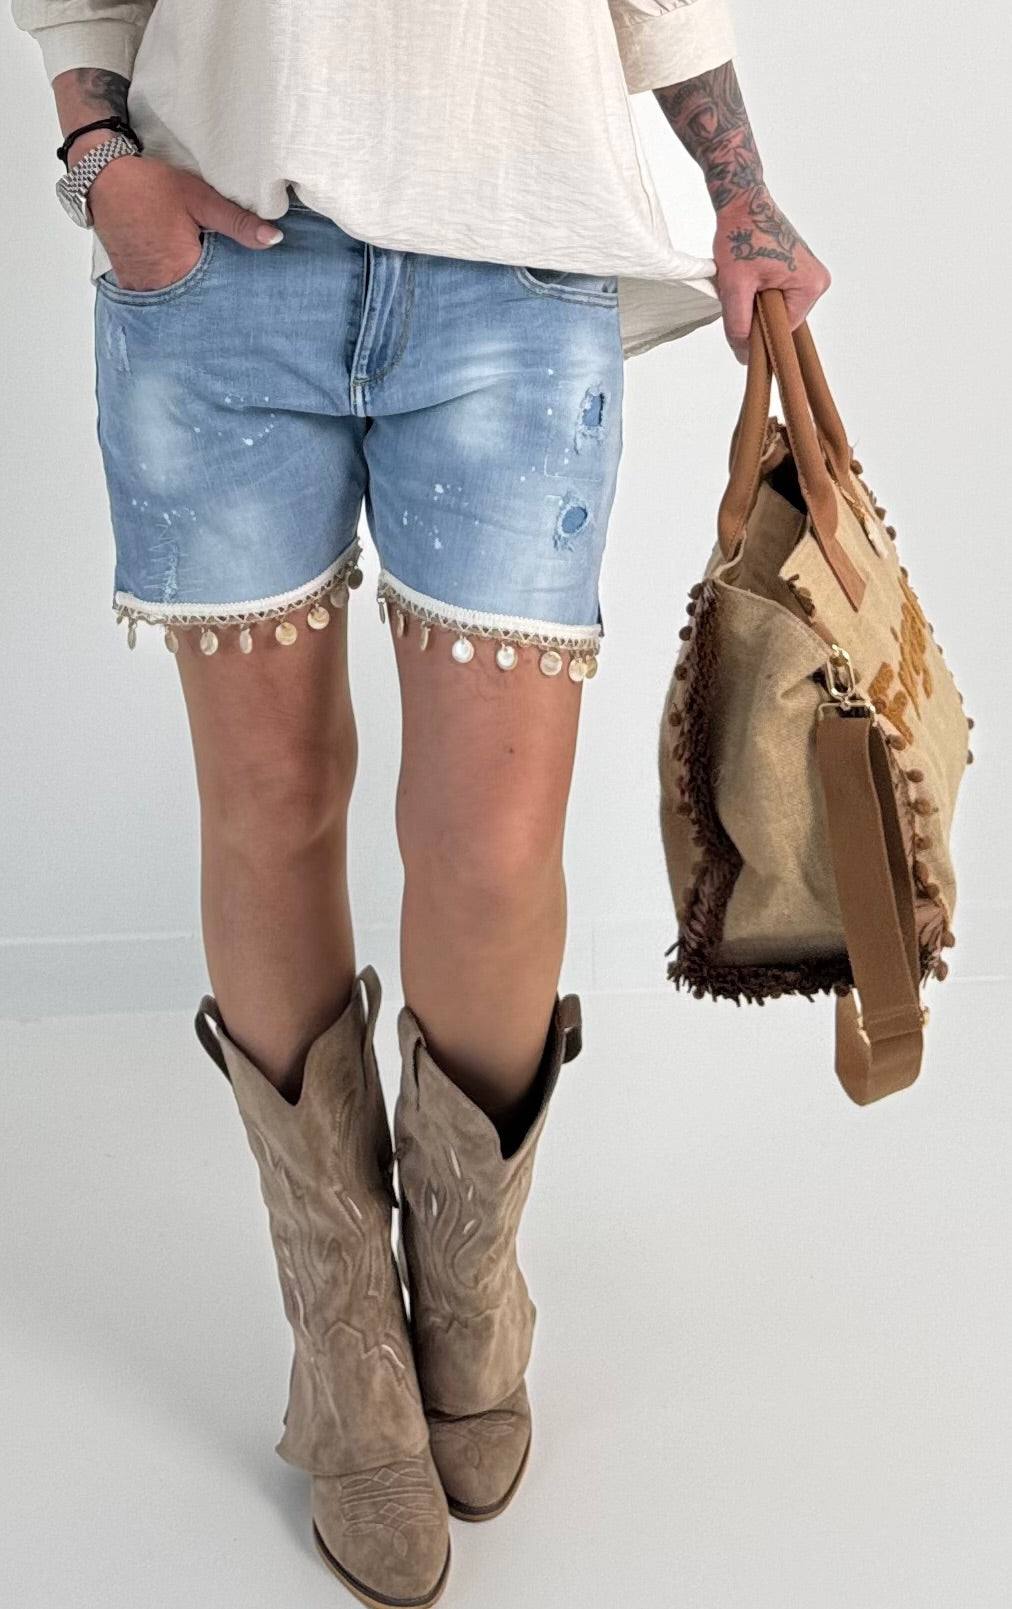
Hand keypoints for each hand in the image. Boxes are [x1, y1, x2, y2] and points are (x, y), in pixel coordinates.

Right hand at [84, 149, 283, 291]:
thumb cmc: (149, 184)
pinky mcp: (129, 282)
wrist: (101, 174)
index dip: (232, 295)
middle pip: (195, 304)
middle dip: (212, 300)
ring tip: (208, 294)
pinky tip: (182, 286)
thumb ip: (238, 222)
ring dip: (190, 298)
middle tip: (231, 298)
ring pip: (175, 303)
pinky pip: (155, 296)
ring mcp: (141, 287)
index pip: (217, 296)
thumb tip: (274, 239)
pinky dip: (170, 293)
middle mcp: (158, 287)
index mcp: (180, 271)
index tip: (246, 296)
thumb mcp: (200, 199)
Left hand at [713, 186, 830, 363]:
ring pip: (779, 309)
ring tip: (747, 279)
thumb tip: (744, 355)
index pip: (785, 330)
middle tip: (742, 289)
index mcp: (811, 286)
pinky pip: (780, 296)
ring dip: (758, 303)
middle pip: (783, 320)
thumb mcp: (735, 286)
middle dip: (759, 313)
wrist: (743, 202)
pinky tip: (752, 276)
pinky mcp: (799, 270)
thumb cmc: (742, 233)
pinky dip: (762, 293)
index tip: (742, 317)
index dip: (761, 331)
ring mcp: (810, 274)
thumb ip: (738, 324)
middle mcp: (817, 281)